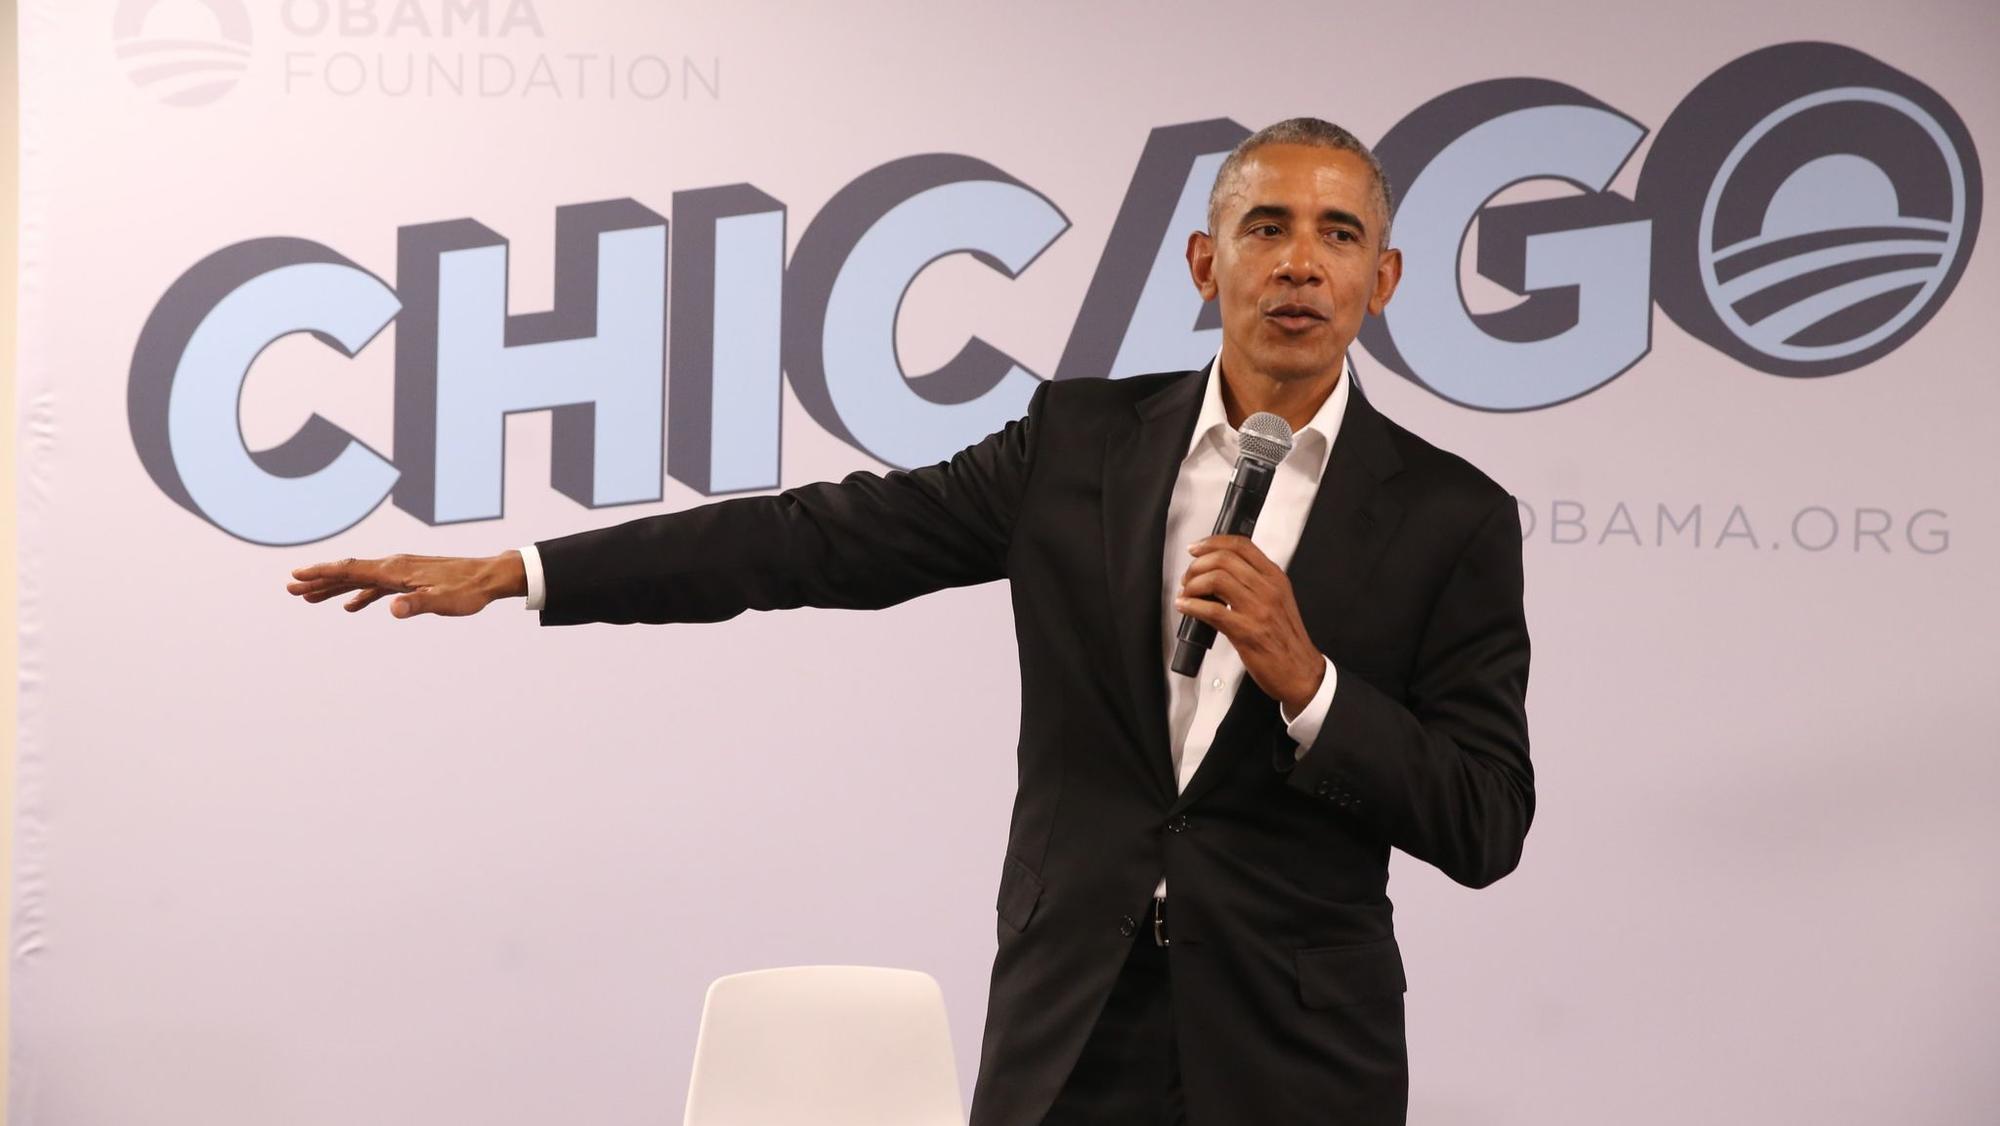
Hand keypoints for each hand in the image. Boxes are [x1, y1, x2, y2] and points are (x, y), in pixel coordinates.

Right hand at [287, 552, 526, 617]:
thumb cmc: (467, 590)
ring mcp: (401, 572)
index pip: (351, 569)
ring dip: (334, 588)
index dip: (322, 573)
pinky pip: (375, 586)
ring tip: (309, 599)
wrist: (488, 577)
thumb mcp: (441, 602)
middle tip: (290, 589)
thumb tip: (392, 609)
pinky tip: (350, 606)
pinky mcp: (409, 579)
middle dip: (319, 580)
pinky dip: (359, 594)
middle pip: (348, 572)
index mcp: (395, 569)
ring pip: (359, 579)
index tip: (297, 576)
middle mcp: (393, 566)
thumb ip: (416, 605)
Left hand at [1173, 535, 1325, 713]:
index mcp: (1275, 578)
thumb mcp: (1277, 601)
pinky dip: (1192, 606)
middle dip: (1197, 565)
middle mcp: (1268, 589)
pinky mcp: (1246, 632)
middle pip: (1224, 559)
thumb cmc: (1286, 639)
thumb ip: (1254, 583)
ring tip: (1186, 593)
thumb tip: (1219, 573)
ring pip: (1216, 579)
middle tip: (1188, 577)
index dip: (1213, 542)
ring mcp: (1258, 609)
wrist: (1301, 672)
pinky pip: (1212, 611)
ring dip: (1193, 584)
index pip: (1242, 546)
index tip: (1196, 549)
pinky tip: (1185, 608)